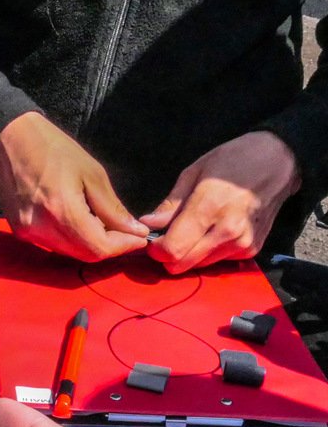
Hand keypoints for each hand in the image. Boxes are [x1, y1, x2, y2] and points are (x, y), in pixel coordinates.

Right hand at [0, 112, 148, 261]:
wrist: (9, 139)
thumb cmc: (52, 148)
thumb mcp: (91, 172)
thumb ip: (112, 208)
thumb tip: (135, 231)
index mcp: (62, 211)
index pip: (99, 247)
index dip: (123, 246)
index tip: (139, 236)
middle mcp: (41, 228)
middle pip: (84, 255)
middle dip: (109, 246)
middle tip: (125, 231)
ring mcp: (27, 231)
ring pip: (69, 252)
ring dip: (89, 243)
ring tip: (102, 223)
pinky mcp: (19, 230)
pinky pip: (52, 244)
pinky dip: (70, 239)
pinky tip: (77, 220)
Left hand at [141, 131, 300, 273]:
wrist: (278, 161)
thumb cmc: (232, 161)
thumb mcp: (193, 173)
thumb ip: (171, 205)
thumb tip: (149, 223)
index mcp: (209, 208)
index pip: (173, 249)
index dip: (156, 250)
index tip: (153, 240)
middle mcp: (227, 232)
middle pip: (183, 265)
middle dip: (168, 256)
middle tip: (166, 238)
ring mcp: (242, 244)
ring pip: (199, 266)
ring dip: (188, 254)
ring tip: (191, 231)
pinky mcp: (252, 250)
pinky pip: (217, 261)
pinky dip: (207, 252)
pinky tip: (211, 231)